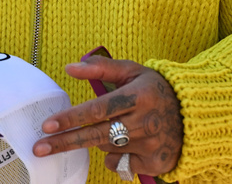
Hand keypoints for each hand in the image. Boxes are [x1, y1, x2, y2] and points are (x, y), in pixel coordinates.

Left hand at [34, 56, 182, 177]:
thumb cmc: (155, 90)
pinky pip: (120, 164)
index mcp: (139, 95)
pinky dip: (114, 156)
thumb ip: (101, 67)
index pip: (99, 109)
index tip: (48, 125)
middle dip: (65, 142)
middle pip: (97, 135)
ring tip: (113, 127)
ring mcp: (150, 144)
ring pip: (107, 148)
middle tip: (39, 148)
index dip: (72, 118)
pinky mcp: (154, 162)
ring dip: (99, 140)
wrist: (192, 115)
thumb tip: (70, 67)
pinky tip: (126, 143)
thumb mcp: (133, 71)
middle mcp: (145, 121)